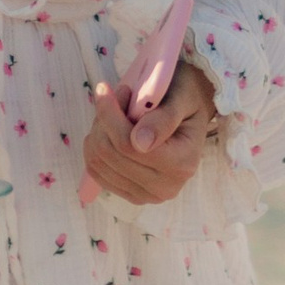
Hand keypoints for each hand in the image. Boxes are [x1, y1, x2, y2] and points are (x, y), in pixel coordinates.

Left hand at [82, 59, 217, 205]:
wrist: (189, 114)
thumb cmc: (186, 99)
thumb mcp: (182, 98)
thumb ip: (164, 118)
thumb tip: (140, 143)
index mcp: (182, 164)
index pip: (128, 145)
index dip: (109, 115)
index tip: (106, 88)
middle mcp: (165, 188)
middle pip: (109, 153)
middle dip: (104, 119)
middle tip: (115, 96)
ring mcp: (146, 196)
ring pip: (98, 161)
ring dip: (98, 131)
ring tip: (116, 112)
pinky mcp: (130, 196)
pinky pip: (96, 171)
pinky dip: (95, 146)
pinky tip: (110, 131)